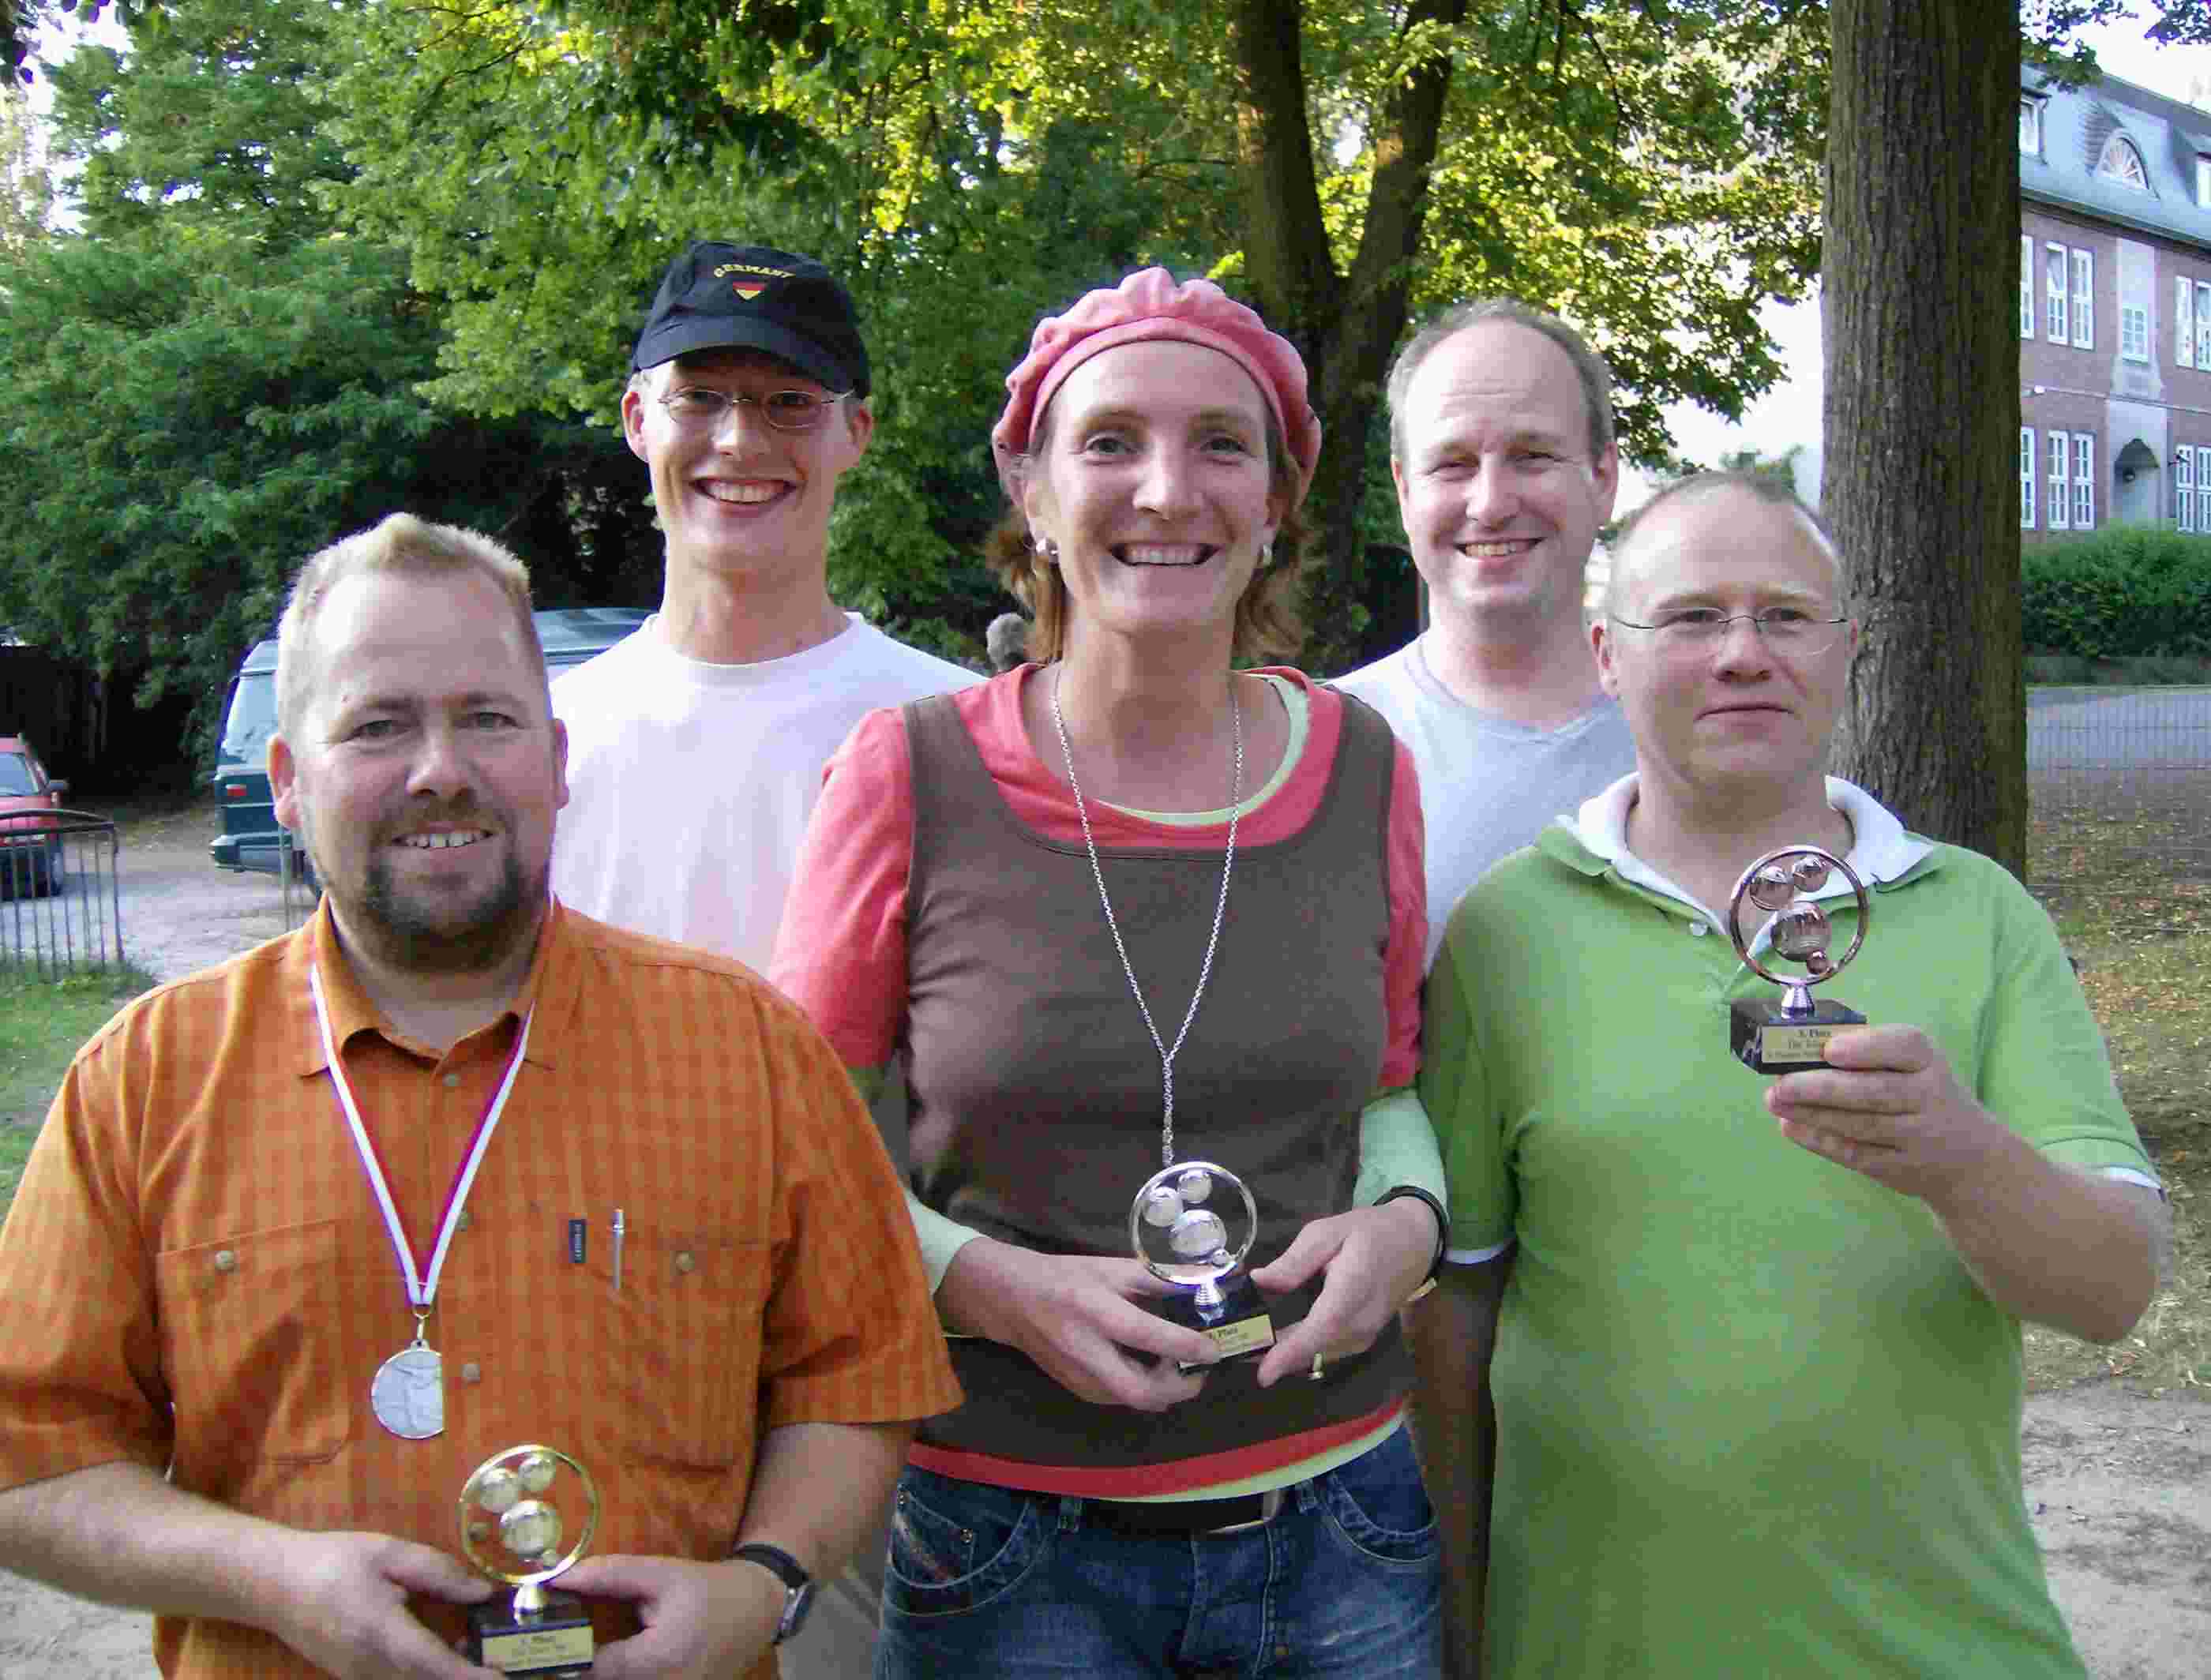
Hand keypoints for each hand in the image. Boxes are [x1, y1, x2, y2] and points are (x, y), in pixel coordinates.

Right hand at [262, 1530, 491, 1679]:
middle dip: (465, 1674)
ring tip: (476, 1645)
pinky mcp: (355, 1677)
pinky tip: (443, 1646)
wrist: (274, 1585)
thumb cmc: (333, 1562)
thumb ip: (438, 1572)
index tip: (502, 1678)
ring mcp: (359, 1677)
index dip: (471, 1677)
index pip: (435, 1665)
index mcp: (381, 1633)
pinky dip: (425, 1670)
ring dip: (445, 1672)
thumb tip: (482, 1592)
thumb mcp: (388, 1553)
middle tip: (499, 1653)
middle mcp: (370, 1666)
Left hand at [559, 1554, 779, 1678]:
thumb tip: (559, 1578)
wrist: (757, 1610)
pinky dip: (621, 1675)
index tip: (553, 1630)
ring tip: (587, 1650)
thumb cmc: (708, 1589)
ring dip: (601, 1671)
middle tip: (568, 1641)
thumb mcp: (660, 1574)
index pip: (589, 1669)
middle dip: (580, 1666)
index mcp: (657, 1661)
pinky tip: (619, 1660)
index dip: (567, 1650)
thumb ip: (608, 1576)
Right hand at [938, 1238, 1218, 1408]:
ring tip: (1177, 1364)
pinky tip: (1150, 1368)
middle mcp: (1087, 1351)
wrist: (1013, 1301)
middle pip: (1141, 1391)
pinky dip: (1144, 1389)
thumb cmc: (1068, 1277)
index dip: (1187, 1346)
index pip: (1148, 1336)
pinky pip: (1121, 1399)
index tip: (1213, 1348)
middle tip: (1200, 1370)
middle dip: (1180, 1388)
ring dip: (1164, 1390)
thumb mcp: (1113, 1267)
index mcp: (1096, 1311)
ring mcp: (1080, 1377)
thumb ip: (1159, 1279)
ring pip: (1134, 1401)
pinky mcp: (1078, 1390)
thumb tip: (1204, 1284)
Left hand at [1248, 1197, 1437, 1388]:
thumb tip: (1259, 1281)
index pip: (1321, 1329)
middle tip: (1234, 1349)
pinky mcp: (1362, 1339)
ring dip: (1285, 1354)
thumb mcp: (1328, 1232)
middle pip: (1315, 1348)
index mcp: (1354, 1289)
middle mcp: (1362, 1321)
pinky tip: (1276, 1342)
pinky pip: (1327, 1350)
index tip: (1263, 1375)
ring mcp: (1365, 1335)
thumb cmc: (1369, 1233)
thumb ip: (1294, 1261)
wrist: (1414, 1244)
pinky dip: (1301, 1349)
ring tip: (1248, 1344)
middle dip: (1274, 1355)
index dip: (1291, 1353)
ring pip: (1319, 1354)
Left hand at [1765, 1025, 2008, 1206]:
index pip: (1905, 1047)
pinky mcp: (1900, 1168)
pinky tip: (1791, 1126)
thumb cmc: (1924, 1095)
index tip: (1830, 1049)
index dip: (1866, 1048)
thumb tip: (1806, 1045)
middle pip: (1874, 1092)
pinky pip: (1856, 1154)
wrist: (1970, 1159)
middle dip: (1822, 1087)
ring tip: (1775, 1100)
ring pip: (1861, 1125)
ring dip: (1812, 1113)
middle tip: (1780, 1082)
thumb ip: (1870, 1052)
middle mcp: (1929, 1097)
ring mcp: (1917, 1137)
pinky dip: (1820, 1140)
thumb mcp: (1915, 1065)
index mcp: (1929, 1061)